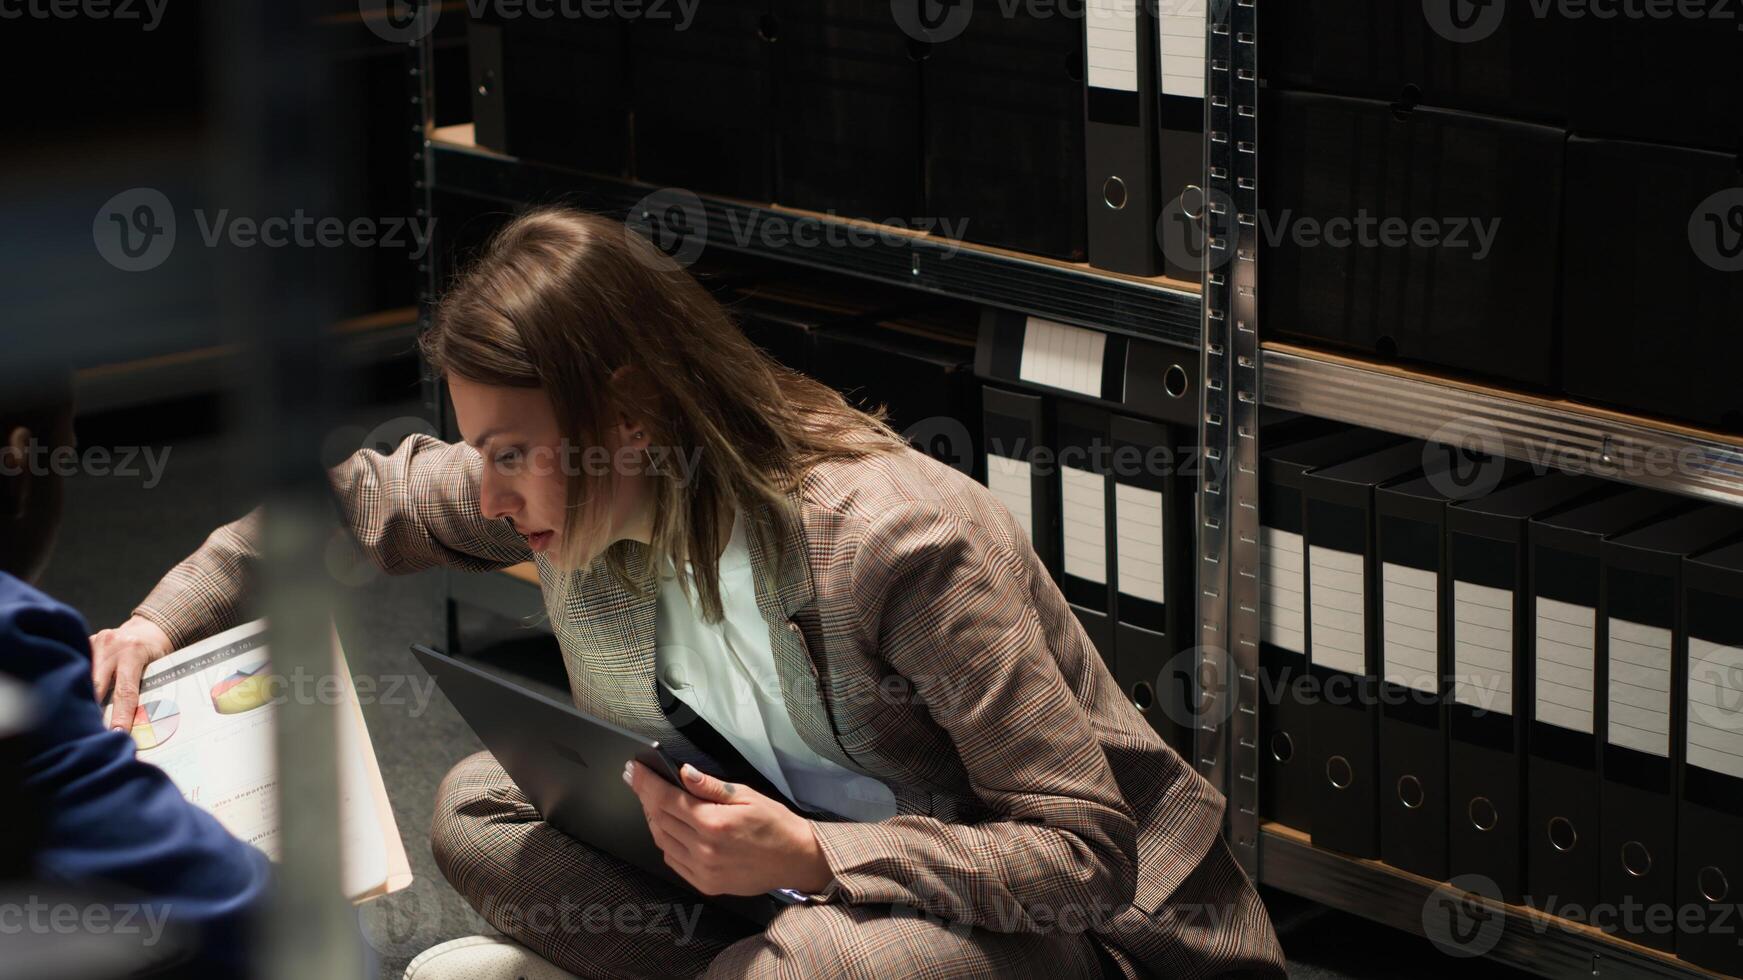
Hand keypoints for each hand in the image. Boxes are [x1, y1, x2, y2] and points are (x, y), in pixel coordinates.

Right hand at [90, 616, 173, 730]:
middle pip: (96, 686)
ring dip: (82, 699)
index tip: (117, 733)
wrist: (148, 627)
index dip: (121, 716)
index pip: (125, 692)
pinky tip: (75, 699)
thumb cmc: (156, 650)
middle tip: (91, 731)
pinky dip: (79, 685)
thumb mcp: (160, 665)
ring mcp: (96, 642)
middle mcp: (111, 646)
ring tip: (79, 720)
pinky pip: (80, 669)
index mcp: (133, 652)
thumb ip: (149, 687)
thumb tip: (143, 720)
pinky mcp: (86, 643)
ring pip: (84, 679)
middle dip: (93, 710)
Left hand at [623, 760, 833, 896]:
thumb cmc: (775, 824)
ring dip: (653, 819)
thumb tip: (682, 773)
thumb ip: (710, 786)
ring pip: (662, 841)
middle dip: (645, 797)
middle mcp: (704, 849)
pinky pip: (673, 861)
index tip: (632, 770)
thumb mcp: (747, 795)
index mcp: (713, 823)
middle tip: (639, 781)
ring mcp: (702, 870)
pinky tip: (671, 828)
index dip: (645, 783)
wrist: (796, 859)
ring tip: (654, 802)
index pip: (666, 799)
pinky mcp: (705, 884)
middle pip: (659, 819)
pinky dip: (666, 842)